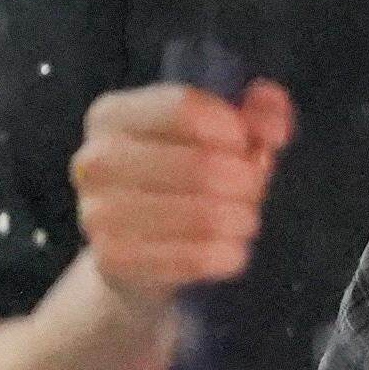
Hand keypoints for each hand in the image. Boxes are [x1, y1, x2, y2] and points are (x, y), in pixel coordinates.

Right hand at [70, 79, 292, 312]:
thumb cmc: (184, 178)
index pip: (184, 108)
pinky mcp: (113, 261)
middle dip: (247, 179)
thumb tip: (274, 124)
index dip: (234, 128)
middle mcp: (94, 161)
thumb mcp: (221, 134)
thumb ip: (259, 115)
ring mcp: (97, 213)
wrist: (139, 248)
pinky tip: (231, 248)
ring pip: (204, 215)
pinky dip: (228, 254)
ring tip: (244, 217)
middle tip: (254, 189)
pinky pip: (194, 259)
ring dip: (242, 218)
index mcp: (111, 115)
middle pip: (201, 165)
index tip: (247, 144)